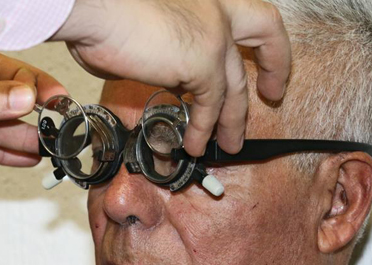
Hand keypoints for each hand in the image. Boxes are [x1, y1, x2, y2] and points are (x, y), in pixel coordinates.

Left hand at [0, 36, 65, 182]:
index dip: (32, 86)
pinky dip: (3, 154)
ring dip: (23, 137)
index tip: (56, 101)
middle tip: (61, 129)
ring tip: (51, 149)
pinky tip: (27, 158)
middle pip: (3, 98)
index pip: (3, 70)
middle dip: (33, 114)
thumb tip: (25, 96)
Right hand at [54, 0, 290, 155]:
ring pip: (235, 85)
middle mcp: (217, 9)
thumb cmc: (106, 12)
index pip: (254, 15)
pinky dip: (202, 128)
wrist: (97, 9)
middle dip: (275, 71)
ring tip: (229, 144)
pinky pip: (210, 104)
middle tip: (271, 96)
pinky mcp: (204, 62)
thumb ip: (165, 49)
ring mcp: (214, 34)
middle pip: (265, 39)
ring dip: (232, 119)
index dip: (265, 39)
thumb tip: (160, 72)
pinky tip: (193, 144)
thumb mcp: (148, 28)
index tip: (263, 58)